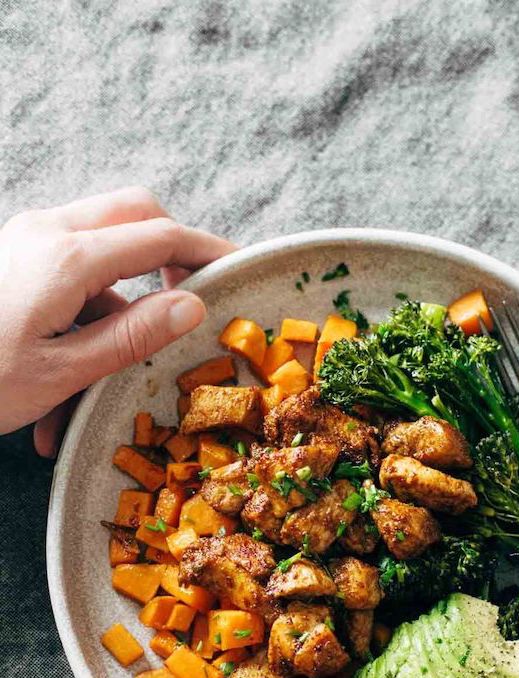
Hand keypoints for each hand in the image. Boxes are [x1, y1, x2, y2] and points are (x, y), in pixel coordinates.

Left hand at [0, 187, 234, 454]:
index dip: (209, 251)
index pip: (160, 236)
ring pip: (104, 241)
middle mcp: (47, 232)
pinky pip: (72, 263)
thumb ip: (133, 335)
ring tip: (118, 367)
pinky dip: (91, 306)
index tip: (242, 268)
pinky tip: (76, 370)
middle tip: (197, 294)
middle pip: (134, 211)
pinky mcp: (16, 257)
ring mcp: (27, 239)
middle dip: (174, 247)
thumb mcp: (64, 372)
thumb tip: (192, 306)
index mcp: (67, 258)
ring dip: (127, 291)